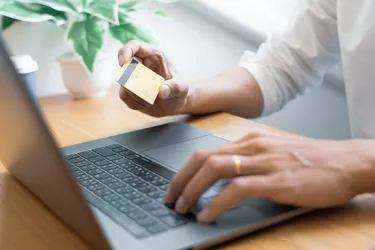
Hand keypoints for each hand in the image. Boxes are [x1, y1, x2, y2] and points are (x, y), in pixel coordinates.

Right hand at [118, 41, 188, 116]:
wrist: (177, 103)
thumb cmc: (180, 90)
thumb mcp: (182, 88)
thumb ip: (174, 87)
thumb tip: (162, 91)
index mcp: (154, 55)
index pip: (135, 46)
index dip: (125, 51)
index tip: (122, 63)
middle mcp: (141, 64)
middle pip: (125, 66)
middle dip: (132, 81)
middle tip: (147, 92)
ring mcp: (133, 77)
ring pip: (124, 84)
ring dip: (136, 95)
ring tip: (151, 100)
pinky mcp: (129, 90)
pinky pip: (124, 96)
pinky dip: (134, 103)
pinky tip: (146, 104)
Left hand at [164, 130, 373, 222]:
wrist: (347, 162)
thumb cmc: (312, 161)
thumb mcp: (275, 155)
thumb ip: (251, 162)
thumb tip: (225, 179)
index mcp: (251, 142)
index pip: (207, 152)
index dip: (185, 170)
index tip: (175, 186)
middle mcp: (254, 147)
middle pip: (204, 158)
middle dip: (180, 180)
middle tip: (170, 198)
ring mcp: (265, 162)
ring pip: (215, 170)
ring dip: (192, 191)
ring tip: (183, 208)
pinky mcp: (278, 180)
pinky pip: (238, 189)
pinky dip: (216, 202)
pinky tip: (207, 215)